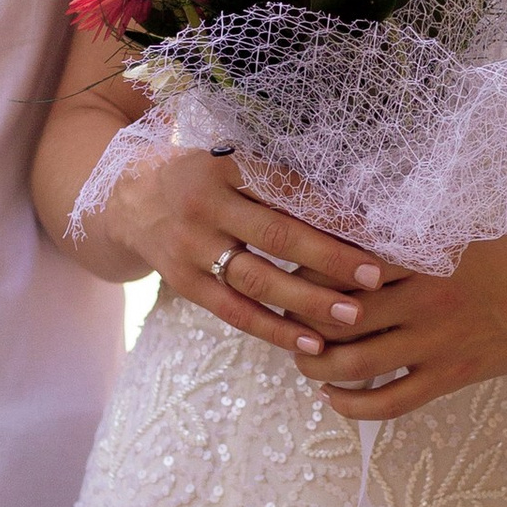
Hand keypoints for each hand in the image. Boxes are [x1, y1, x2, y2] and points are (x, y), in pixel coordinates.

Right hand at [106, 147, 402, 357]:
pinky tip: (311, 344)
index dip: (333, 212)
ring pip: (256, 279)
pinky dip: (274, 329)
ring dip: (307, 300)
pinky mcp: (184, 283)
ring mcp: (191, 246)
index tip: (376, 230)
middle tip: (375, 277)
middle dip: (330, 258)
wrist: (129, 200)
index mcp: (227, 165)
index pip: (289, 190)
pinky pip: (234, 312)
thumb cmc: (204, 179)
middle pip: (276, 234)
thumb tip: (356, 202)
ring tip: (352, 316)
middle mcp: (206, 204)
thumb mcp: (233, 162)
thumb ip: (280, 178)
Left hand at [289, 233, 506, 420]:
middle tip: (283, 320)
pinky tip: (333, 397)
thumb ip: (404, 241)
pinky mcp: (451, 374)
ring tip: (303, 360)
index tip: (286, 272)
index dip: (304, 271)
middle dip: (299, 322)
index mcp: (420, 254)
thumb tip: (342, 239)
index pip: (342, 263)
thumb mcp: (455, 234)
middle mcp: (423, 297)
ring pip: (355, 362)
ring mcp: (437, 341)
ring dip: (316, 366)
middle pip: (337, 314)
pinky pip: (390, 402)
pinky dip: (352, 405)